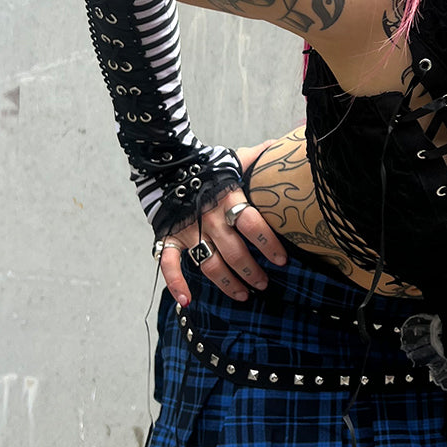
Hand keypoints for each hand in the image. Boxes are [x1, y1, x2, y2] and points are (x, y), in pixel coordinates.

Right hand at [157, 141, 286, 306]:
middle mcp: (210, 218)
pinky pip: (168, 264)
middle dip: (252, 272)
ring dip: (228, 283)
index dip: (268, 244)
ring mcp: (189, 230)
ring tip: (244, 295)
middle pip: (235, 252)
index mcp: (228, 198)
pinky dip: (175, 284)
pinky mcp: (169, 236)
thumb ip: (257, 157)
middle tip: (264, 283)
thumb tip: (282, 145)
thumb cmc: (205, 165)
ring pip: (210, 264)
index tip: (282, 261)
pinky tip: (187, 302)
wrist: (165, 162)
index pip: (252, 224)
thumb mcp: (233, 159)